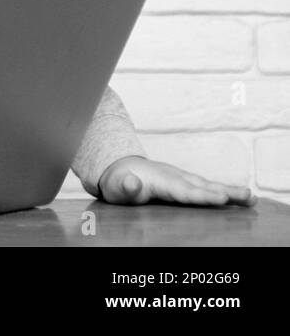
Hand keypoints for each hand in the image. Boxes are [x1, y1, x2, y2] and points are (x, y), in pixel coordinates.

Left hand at [97, 156, 256, 206]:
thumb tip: (131, 183)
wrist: (119, 169)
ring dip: (230, 192)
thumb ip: (125, 187)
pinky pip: (206, 187)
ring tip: (252, 198)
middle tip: (248, 196)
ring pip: (208, 185)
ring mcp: (182, 178)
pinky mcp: (186, 182)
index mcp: (160, 182)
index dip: (202, 195)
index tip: (221, 198)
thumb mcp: (116, 187)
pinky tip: (241, 199)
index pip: (183, 191)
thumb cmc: (118, 183)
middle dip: (225, 192)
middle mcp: (175, 178)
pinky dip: (224, 191)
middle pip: (202, 186)